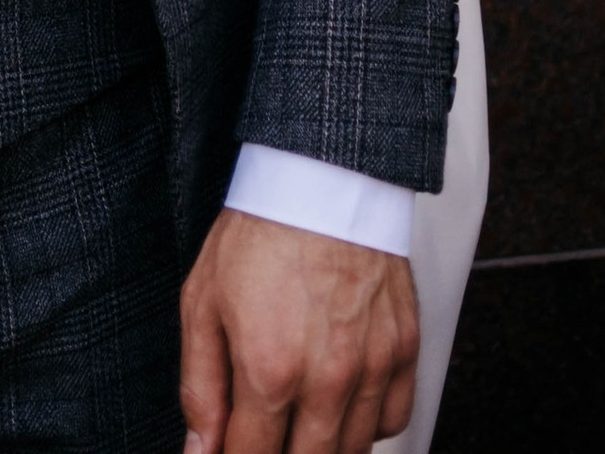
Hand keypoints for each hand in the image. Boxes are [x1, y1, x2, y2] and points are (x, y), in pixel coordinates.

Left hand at [179, 212, 417, 453]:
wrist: (320, 177)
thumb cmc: (261, 232)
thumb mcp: (202, 303)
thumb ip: (200, 387)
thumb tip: (200, 451)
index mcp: (270, 370)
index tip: (229, 449)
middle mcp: (327, 379)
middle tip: (264, 431)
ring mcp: (372, 368)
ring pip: (353, 452)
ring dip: (322, 445)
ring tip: (298, 419)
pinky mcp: (404, 350)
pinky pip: (393, 420)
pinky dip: (368, 424)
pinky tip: (342, 402)